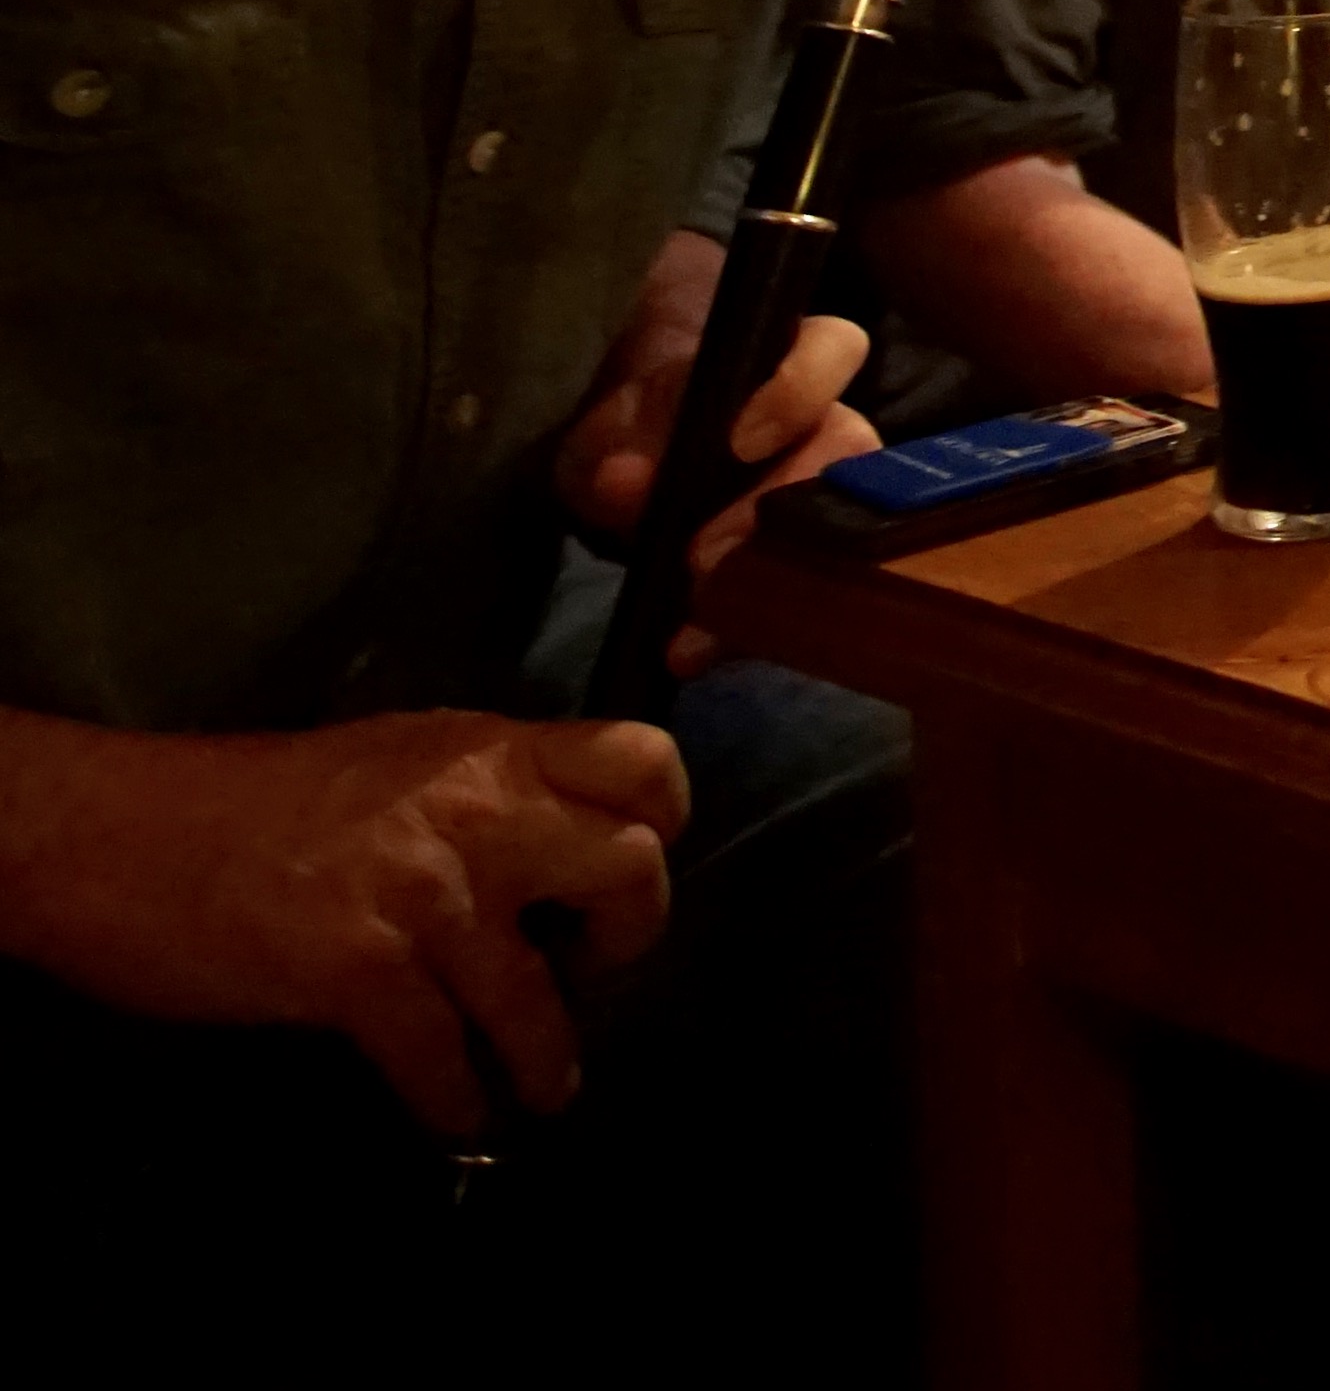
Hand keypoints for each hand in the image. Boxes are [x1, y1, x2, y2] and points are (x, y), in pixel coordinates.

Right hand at [19, 713, 684, 1134]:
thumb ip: (483, 790)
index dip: (663, 813)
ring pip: (537, 996)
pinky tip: (455, 1117)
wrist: (126, 835)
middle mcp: (475, 815)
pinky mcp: (360, 972)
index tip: (644, 855)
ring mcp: (422, 896)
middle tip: (597, 965)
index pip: (639, 759)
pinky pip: (441, 1057)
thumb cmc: (256, 799)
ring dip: (547, 1060)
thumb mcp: (398, 758)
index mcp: (488, 752)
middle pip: (630, 868)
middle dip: (633, 934)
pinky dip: (454, 1102)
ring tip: (543, 1088)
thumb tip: (554, 839)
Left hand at [561, 234, 877, 673]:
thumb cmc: (637, 425)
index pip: (832, 350)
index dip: (795, 393)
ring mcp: (835, 498)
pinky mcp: (813, 566)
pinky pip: (803, 598)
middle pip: (848, 457)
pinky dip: (747, 628)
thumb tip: (625, 480)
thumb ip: (616, 444)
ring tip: (696, 628)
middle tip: (703, 561)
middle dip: (775, 513)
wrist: (639, 472)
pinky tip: (693, 648)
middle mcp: (835, 427)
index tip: (735, 442)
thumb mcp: (613, 423)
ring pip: (841, 532)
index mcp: (794, 362)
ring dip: (769, 582)